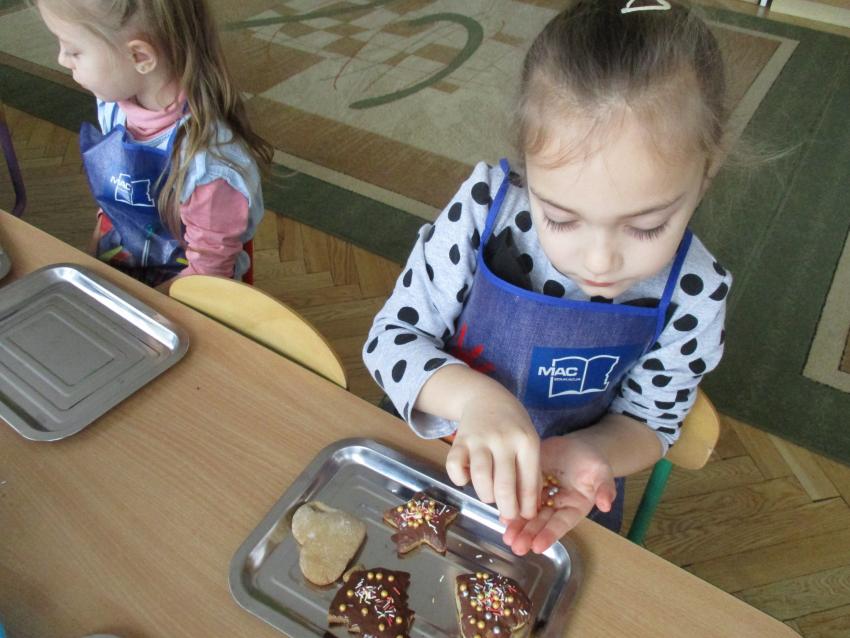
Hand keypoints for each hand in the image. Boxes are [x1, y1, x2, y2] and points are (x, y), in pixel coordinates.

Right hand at [445, 391, 540, 520]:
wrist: (486, 397)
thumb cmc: (513, 426)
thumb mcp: (529, 443)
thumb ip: (530, 474)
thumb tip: (528, 511)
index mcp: (527, 441)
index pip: (528, 482)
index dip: (527, 506)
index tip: (526, 516)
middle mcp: (503, 439)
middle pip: (504, 485)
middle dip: (507, 508)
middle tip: (507, 515)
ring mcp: (480, 439)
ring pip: (479, 478)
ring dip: (485, 495)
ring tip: (489, 496)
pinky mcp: (459, 440)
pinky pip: (454, 466)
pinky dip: (459, 479)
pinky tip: (467, 479)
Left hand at [502, 435, 615, 554]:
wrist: (576, 446)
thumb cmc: (592, 461)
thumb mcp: (602, 472)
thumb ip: (605, 488)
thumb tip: (606, 504)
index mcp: (574, 507)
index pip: (561, 523)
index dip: (550, 535)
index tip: (537, 547)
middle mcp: (556, 506)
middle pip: (541, 522)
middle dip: (529, 535)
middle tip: (516, 546)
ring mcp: (541, 496)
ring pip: (528, 513)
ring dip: (517, 526)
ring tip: (507, 537)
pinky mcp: (528, 483)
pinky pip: (519, 496)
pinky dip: (510, 505)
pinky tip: (501, 515)